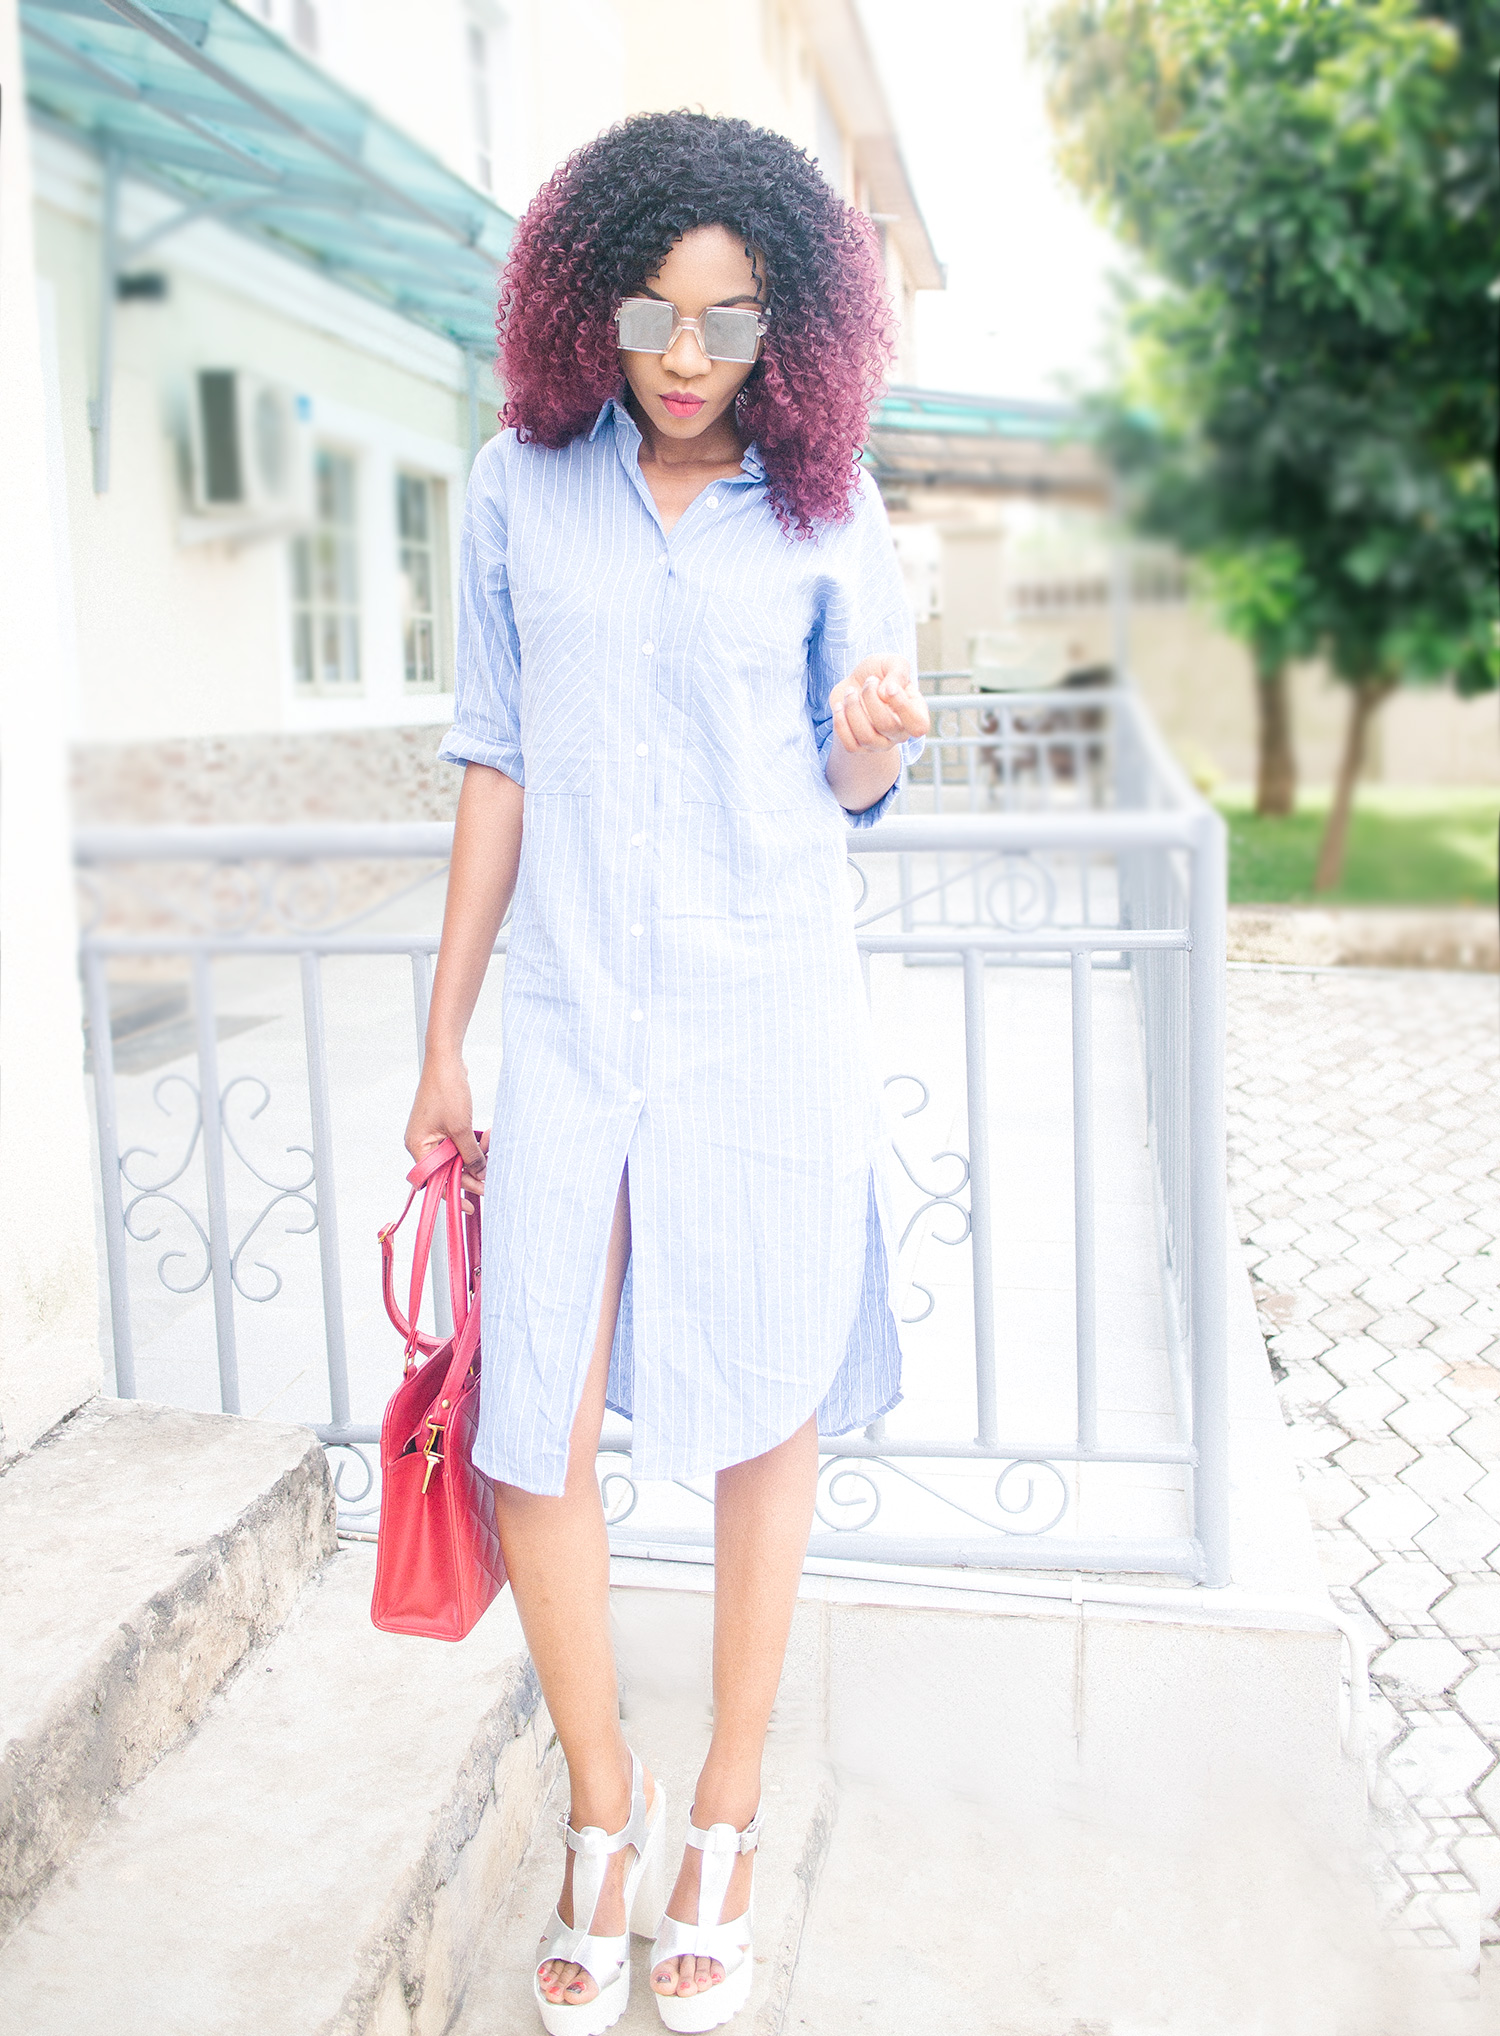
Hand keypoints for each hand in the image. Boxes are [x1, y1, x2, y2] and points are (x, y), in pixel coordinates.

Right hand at [405, 1052, 487, 1207]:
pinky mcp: (444, 1125)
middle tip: (491, 1182)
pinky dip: (473, 1144)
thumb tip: (480, 1176)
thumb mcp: (461, 1128)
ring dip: (474, 1156)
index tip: (472, 1206)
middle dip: (469, 1174)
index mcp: (417, 1146)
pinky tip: (486, 1136)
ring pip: (456, 1156)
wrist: (447, 1060)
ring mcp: (432, 1134)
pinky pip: (459, 1143)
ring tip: (491, 1147)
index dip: (454, 1194)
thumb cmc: (447, 1091)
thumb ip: (470, 1155)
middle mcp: (422, 1143)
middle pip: (446, 1170)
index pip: (435, 1180)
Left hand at [829, 655, 929, 754]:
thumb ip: (898, 673)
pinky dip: (841, 724)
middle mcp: (900, 732)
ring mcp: (880, 743)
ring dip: (853, 708)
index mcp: (916, 713)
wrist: (856, 681)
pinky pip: (850, 745)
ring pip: (866, 737)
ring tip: (850, 692)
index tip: (889, 686)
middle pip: (887, 725)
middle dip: (871, 697)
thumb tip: (884, 696)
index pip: (918, 725)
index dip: (903, 708)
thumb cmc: (879, 672)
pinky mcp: (859, 746)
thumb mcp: (893, 662)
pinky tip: (840, 706)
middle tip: (869, 680)